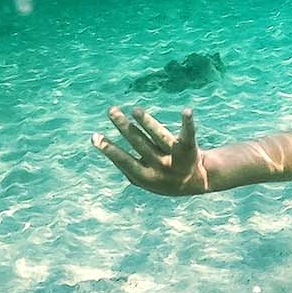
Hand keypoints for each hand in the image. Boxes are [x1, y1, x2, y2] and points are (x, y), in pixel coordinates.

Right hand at [93, 106, 209, 195]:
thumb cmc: (164, 178)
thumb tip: (103, 146)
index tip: (94, 136)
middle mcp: (159, 166)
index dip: (109, 149)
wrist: (198, 181)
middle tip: (111, 111)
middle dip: (124, 127)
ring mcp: (174, 157)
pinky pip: (188, 133)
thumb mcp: (145, 177)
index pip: (124, 161)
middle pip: (139, 143)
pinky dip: (187, 123)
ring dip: (147, 122)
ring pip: (159, 136)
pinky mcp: (189, 147)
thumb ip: (128, 165)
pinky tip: (186, 111)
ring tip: (135, 110)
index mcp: (145, 176)